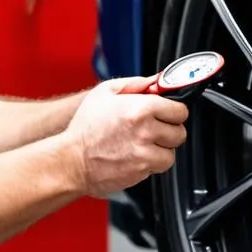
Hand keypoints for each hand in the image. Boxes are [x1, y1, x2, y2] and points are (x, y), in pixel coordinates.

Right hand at [65, 81, 188, 197]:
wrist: (71, 160)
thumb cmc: (85, 128)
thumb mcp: (105, 92)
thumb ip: (136, 83)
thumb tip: (156, 82)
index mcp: (140, 108)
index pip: (180, 110)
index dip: (173, 111)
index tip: (166, 114)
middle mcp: (145, 130)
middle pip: (179, 132)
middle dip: (169, 130)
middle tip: (153, 129)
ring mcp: (144, 152)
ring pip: (172, 151)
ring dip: (162, 148)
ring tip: (143, 144)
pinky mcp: (142, 170)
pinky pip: (160, 166)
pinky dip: (153, 163)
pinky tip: (138, 156)